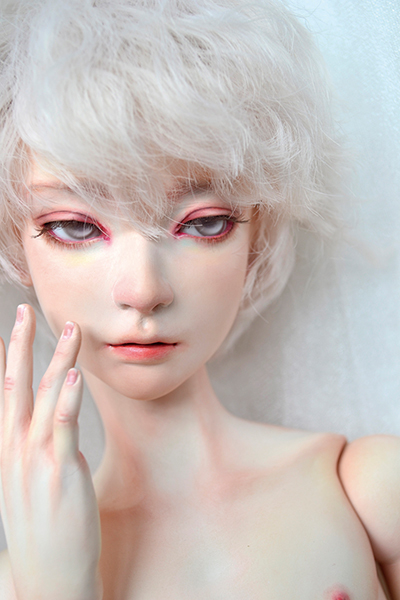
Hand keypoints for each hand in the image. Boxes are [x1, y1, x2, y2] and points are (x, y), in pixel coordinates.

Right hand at [0, 305, 101, 599]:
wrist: (46, 577)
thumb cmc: (44, 529)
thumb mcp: (32, 483)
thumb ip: (40, 451)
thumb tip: (53, 428)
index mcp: (7, 449)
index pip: (4, 394)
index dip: (6, 359)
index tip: (8, 330)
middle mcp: (14, 449)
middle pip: (16, 385)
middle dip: (21, 344)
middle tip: (24, 310)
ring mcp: (34, 459)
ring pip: (45, 396)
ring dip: (57, 358)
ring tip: (69, 329)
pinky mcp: (59, 471)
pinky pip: (63, 427)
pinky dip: (68, 398)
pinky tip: (75, 376)